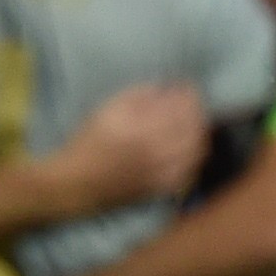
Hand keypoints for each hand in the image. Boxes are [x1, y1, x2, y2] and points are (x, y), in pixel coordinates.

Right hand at [43, 82, 208, 213]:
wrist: (76, 183)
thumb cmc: (89, 142)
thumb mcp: (108, 109)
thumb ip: (140, 95)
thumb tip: (167, 87)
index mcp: (144, 129)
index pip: (182, 107)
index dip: (189, 94)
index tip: (186, 86)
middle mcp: (157, 153)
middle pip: (195, 128)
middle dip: (197, 111)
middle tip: (191, 103)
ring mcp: (162, 173)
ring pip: (197, 150)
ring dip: (199, 132)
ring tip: (191, 123)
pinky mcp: (161, 189)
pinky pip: (190, 172)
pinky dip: (194, 157)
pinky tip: (188, 149)